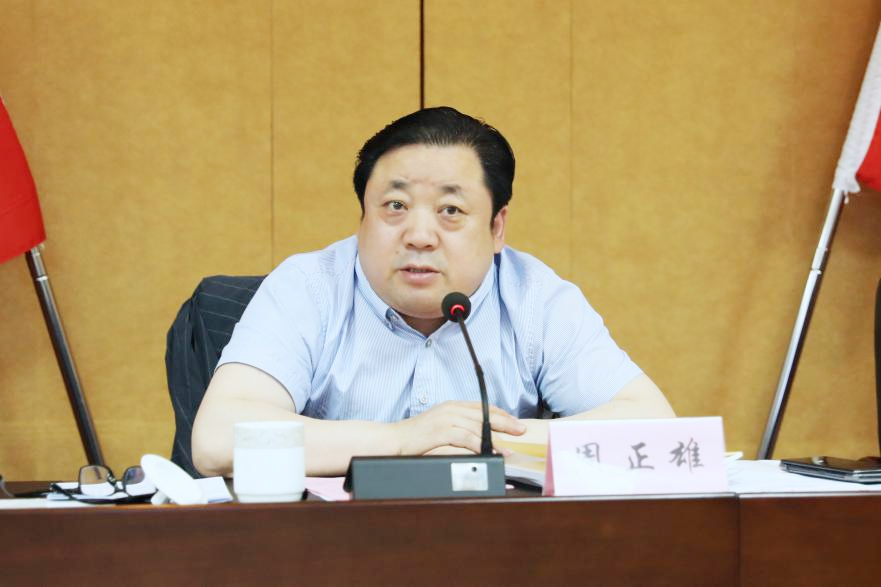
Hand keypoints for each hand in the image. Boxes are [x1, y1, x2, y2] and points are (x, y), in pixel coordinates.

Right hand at [393, 401, 525, 455]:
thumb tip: (478, 436)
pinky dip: (482, 446)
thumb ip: (458, 426)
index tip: (515, 422)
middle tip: (521, 430)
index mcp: (452, 405)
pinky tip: (491, 453)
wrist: (394, 438)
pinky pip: (468, 438)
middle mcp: (452, 409)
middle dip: (506, 423)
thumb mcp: (440, 426)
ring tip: (508, 449)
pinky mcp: (442, 431)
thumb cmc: (417, 436)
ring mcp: (447, 419)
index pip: (483, 407)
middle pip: (485, 414)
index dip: (501, 414)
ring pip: (479, 426)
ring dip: (496, 438)